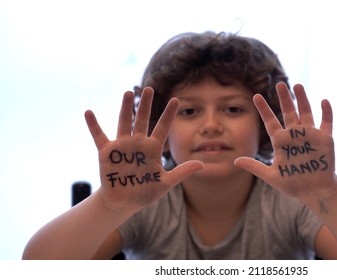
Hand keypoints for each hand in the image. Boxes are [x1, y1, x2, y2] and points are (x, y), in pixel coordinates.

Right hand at [84, 87, 202, 211]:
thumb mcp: (165, 183)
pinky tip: (89, 112)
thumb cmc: (145, 192)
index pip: (163, 128)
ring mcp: (122, 146)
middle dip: (146, 105)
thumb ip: (182, 172)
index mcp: (153, 149)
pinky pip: (99, 136)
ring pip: (124, 122)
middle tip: (149, 88)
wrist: (124, 202)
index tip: (176, 100)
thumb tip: (202, 165)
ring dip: (125, 107)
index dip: (169, 114)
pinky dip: (93, 125)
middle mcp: (138, 143)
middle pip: (142, 119)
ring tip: (128, 92)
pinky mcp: (107, 153)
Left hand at [235, 82, 335, 199]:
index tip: (256, 96)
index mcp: (280, 141)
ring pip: (305, 113)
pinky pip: (326, 122)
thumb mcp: (271, 176)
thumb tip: (235, 160)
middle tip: (279, 84)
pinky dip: (326, 112)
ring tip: (297, 85)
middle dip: (284, 98)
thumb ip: (254, 167)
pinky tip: (323, 101)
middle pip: (288, 112)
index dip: (263, 109)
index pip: (270, 121)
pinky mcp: (325, 139)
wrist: (314, 192)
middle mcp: (294, 135)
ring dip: (302, 99)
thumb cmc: (293, 184)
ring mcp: (310, 135)